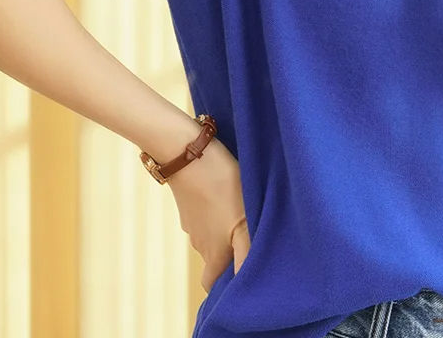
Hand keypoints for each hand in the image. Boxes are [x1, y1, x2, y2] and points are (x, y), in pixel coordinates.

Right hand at [166, 130, 250, 291]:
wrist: (188, 153)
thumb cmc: (222, 188)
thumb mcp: (244, 221)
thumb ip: (247, 254)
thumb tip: (251, 284)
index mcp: (213, 254)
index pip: (212, 285)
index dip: (225, 288)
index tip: (242, 278)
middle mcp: (200, 244)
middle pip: (215, 260)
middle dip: (231, 255)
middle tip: (253, 238)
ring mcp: (192, 223)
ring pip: (211, 235)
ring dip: (225, 229)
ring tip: (245, 214)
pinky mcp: (189, 203)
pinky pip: (206, 214)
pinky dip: (216, 211)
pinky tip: (229, 195)